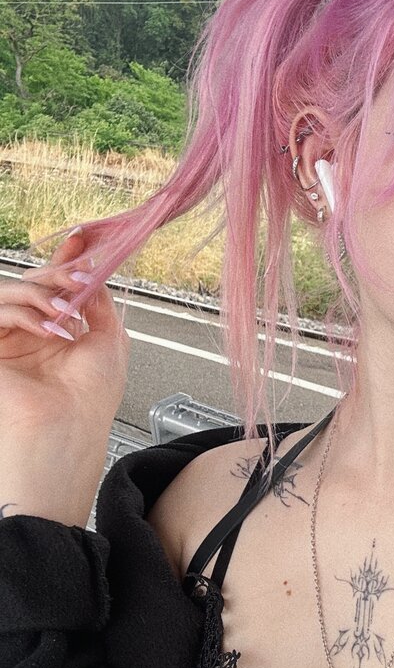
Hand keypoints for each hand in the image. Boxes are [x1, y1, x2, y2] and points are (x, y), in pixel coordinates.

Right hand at [0, 228, 129, 433]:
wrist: (70, 427)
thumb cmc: (91, 397)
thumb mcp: (109, 340)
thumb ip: (99, 303)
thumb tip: (94, 274)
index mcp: (60, 333)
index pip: (56, 288)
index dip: (65, 262)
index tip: (81, 240)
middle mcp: (33, 334)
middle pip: (34, 282)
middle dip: (58, 274)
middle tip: (78, 278)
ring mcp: (10, 340)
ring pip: (13, 291)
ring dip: (44, 294)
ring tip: (66, 314)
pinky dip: (25, 313)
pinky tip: (48, 330)